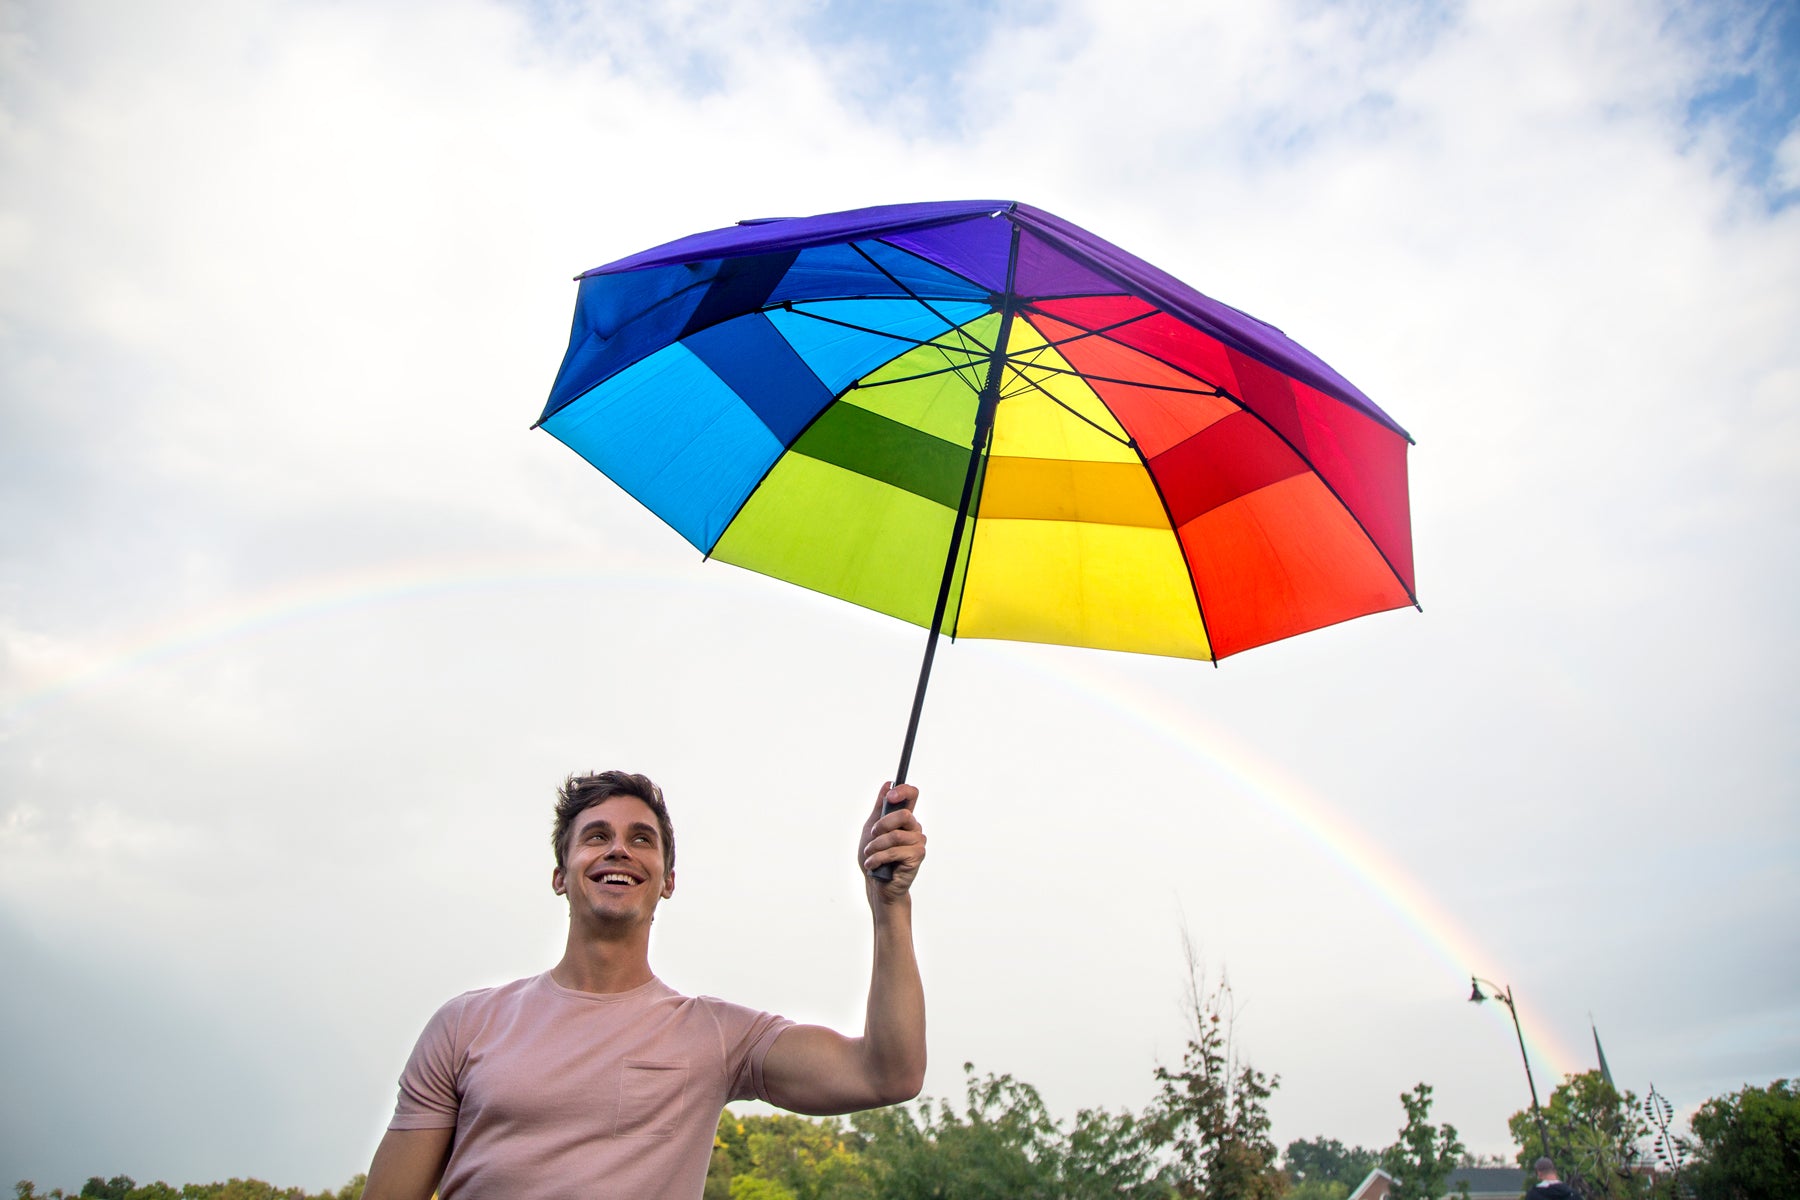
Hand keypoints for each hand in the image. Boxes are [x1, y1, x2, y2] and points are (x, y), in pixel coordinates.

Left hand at [860, 781, 923, 902]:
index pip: (912, 795)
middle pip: (904, 814)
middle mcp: (914, 828)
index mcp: (904, 819)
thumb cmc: (875, 857)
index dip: (903, 791)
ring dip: (876, 846)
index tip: (891, 795)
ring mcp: (918, 842)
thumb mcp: (871, 829)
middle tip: (872, 835)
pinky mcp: (917, 856)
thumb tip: (888, 784)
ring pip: (895, 835)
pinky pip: (895, 851)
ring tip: (869, 855)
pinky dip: (878, 858)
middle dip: (882, 825)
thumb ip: (880, 808)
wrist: (876, 885)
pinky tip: (873, 865)